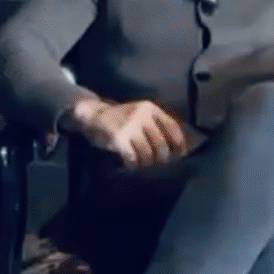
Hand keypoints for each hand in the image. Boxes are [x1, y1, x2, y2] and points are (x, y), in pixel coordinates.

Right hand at [61, 97, 189, 169]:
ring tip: (143, 164)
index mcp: (151, 109)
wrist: (93, 114)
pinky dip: (133, 165)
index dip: (179, 145)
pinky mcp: (119, 138)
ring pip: (148, 154)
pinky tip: (131, 165)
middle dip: (161, 158)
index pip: (173, 128)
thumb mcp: (141, 114)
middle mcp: (142, 115)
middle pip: (162, 145)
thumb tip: (179, 148)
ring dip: (146, 163)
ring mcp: (130, 126)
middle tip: (156, 163)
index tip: (180, 155)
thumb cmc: (121, 118)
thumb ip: (158, 125)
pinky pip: (133, 158)